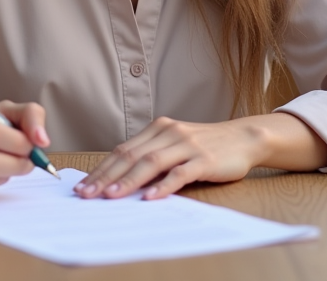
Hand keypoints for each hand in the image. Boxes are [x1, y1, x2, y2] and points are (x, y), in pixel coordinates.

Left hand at [74, 117, 263, 200]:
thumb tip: (119, 179)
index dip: (100, 168)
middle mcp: (169, 132)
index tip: (82, 186)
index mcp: (158, 128)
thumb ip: (151, 156)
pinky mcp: (204, 159)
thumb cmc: (206, 146)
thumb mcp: (175, 144)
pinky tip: (150, 197)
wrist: (243, 138)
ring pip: (150, 163)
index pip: (122, 150)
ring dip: (128, 181)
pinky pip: (180, 173)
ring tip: (111, 196)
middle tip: (87, 194)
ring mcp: (187, 145)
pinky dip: (163, 186)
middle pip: (130, 156)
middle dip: (105, 176)